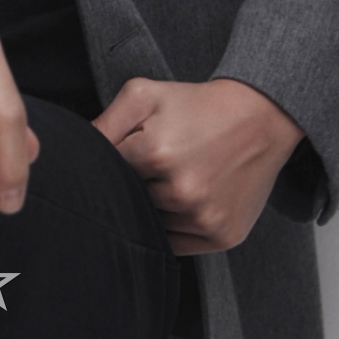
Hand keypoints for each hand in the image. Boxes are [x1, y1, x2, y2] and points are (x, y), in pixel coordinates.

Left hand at [93, 77, 303, 253]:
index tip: (124, 154)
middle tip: (152, 164)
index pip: (109, 172)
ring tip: (172, 176)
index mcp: (156, 152)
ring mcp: (203, 217)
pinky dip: (173, 226)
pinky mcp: (221, 236)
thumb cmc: (195, 104)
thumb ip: (106, 121)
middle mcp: (181, 190)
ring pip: (152, 224)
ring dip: (153, 207)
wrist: (259, 118)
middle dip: (133, 184)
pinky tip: (184, 198)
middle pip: (130, 200)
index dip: (113, 162)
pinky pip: (177, 244)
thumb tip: (79, 149)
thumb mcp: (145, 94)